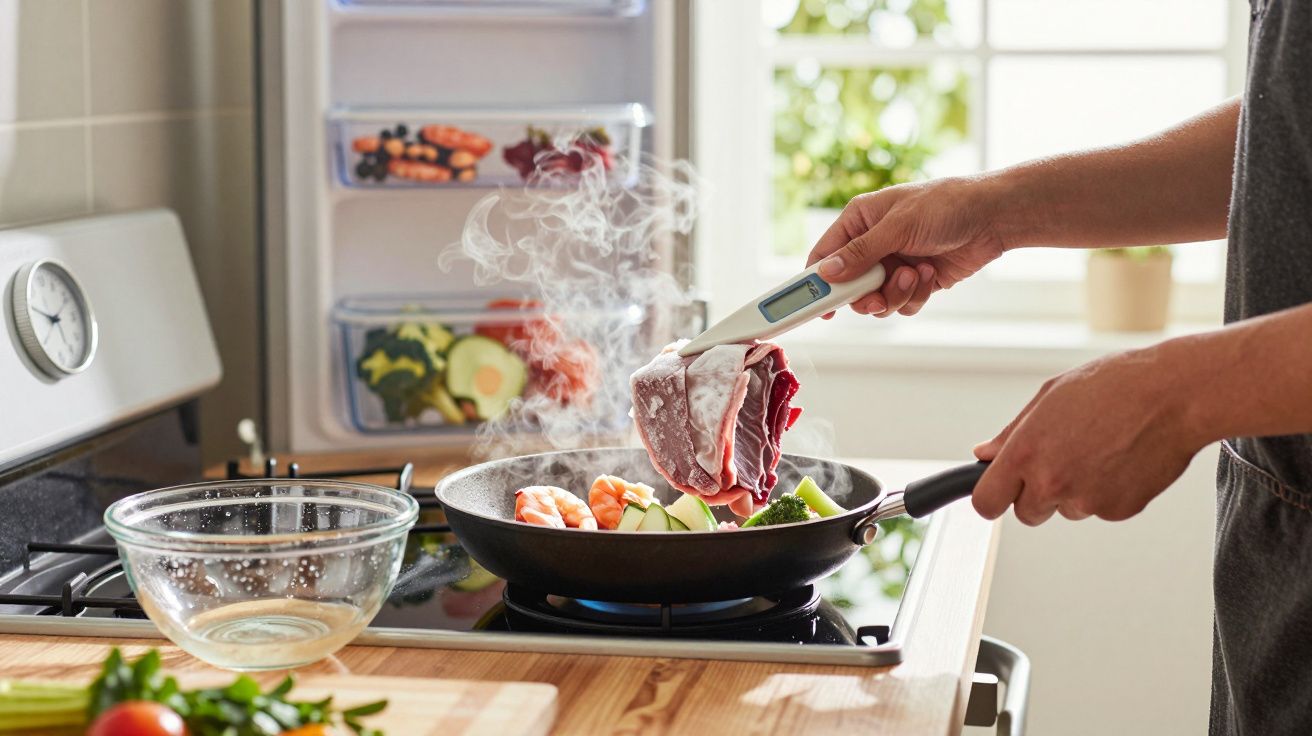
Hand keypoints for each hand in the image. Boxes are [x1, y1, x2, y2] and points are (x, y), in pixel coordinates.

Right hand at [806, 176, 1008, 316]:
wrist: (992, 217)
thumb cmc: (945, 206)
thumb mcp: (898, 226)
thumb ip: (860, 252)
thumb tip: (826, 273)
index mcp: (859, 221)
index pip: (825, 255)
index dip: (816, 281)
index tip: (815, 306)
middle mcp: (872, 244)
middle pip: (849, 287)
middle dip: (865, 295)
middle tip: (876, 297)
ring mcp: (893, 265)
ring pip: (876, 300)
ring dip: (895, 294)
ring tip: (914, 274)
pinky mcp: (914, 282)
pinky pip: (901, 304)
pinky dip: (914, 296)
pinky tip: (928, 274)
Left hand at [970, 345, 1205, 524]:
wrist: (1175, 395)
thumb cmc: (1113, 386)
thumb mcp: (1049, 397)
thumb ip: (1011, 433)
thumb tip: (984, 454)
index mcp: (1026, 453)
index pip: (986, 502)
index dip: (991, 498)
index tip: (997, 493)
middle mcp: (1051, 482)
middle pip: (1026, 514)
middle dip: (1036, 495)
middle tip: (1060, 461)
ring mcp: (1086, 500)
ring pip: (1067, 510)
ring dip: (1075, 490)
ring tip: (1100, 449)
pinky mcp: (1119, 510)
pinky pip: (1101, 509)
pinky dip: (1107, 491)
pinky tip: (1122, 459)